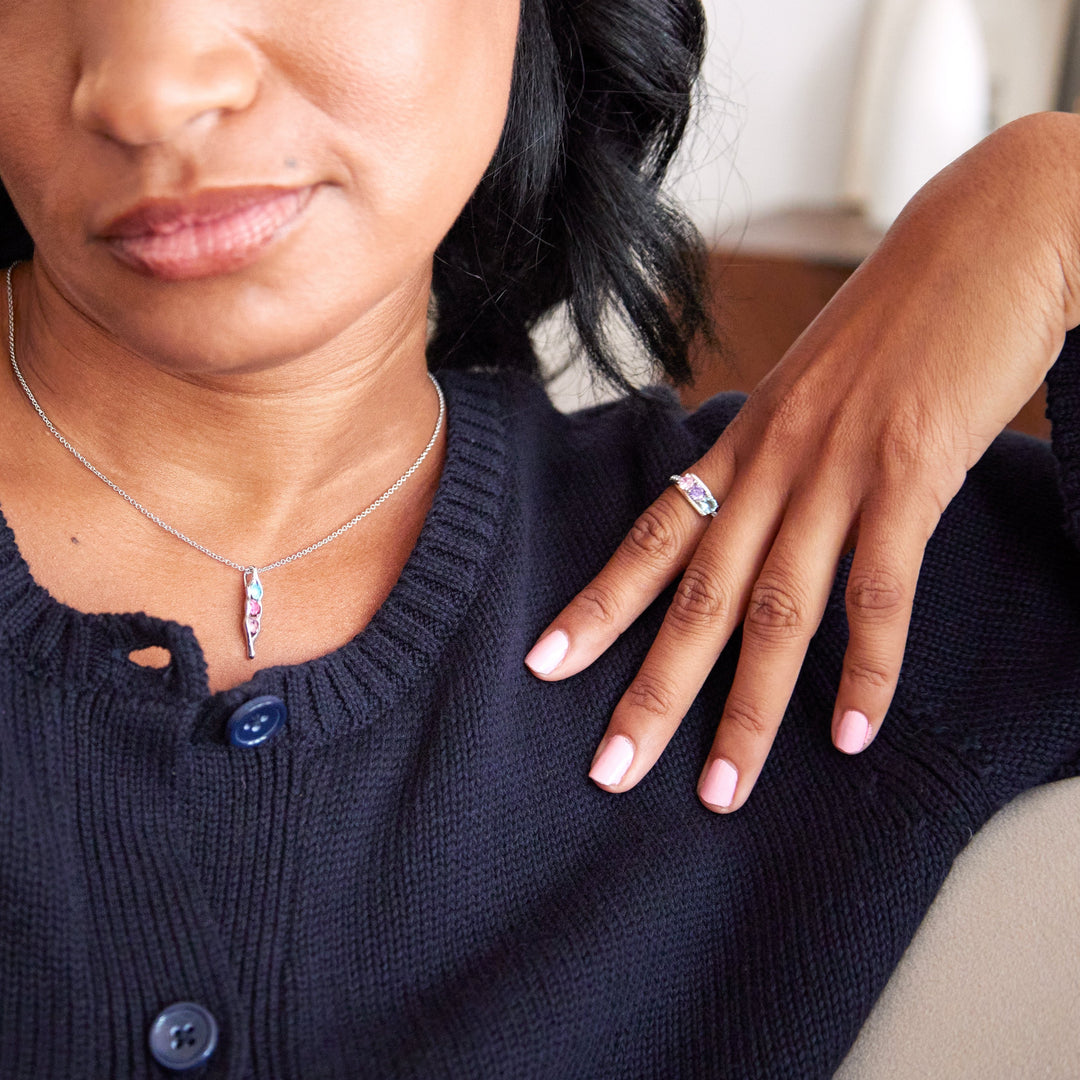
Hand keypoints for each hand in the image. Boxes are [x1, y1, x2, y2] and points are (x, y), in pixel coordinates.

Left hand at [524, 112, 1079, 810]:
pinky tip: (850, 731)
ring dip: (749, 707)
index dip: (595, 606)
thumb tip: (752, 517)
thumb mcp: (813, 393)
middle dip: (651, 689)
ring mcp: (836, 469)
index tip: (543, 664)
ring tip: (720, 788)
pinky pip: (880, 588)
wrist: (984, 239)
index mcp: (743, 444)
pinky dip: (867, 667)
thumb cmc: (897, 320)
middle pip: (695, 594)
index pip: (650, 538)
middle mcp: (771, 463)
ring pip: (776, 607)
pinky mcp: (910, 472)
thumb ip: (777, 460)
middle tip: (610, 768)